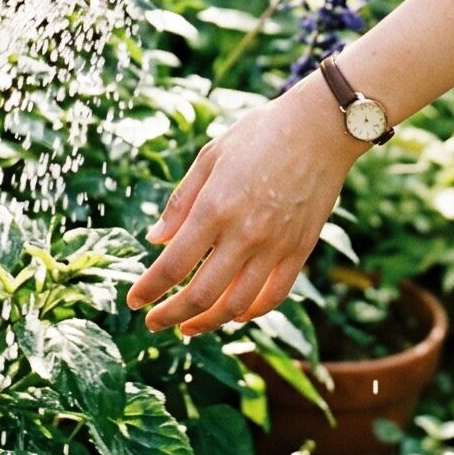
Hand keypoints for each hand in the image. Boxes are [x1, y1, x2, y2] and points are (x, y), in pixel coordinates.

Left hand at [126, 75, 367, 337]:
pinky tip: (234, 313)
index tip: (134, 300)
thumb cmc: (259, 134)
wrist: (319, 128)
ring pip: (236, 304)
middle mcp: (244, 233)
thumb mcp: (210, 156)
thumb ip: (181, 202)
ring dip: (207, 322)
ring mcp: (275, 245)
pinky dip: (250, 311)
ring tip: (189, 326)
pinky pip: (273, 295)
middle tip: (154, 323)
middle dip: (171, 315)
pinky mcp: (300, 250)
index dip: (149, 289)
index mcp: (215, 206)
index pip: (173, 264)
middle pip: (201, 294)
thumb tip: (156, 240)